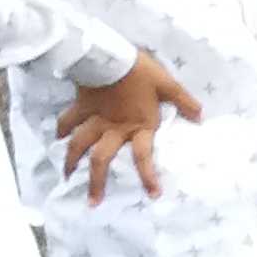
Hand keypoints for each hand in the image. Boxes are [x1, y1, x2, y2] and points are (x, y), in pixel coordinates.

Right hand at [54, 55, 198, 206]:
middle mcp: (114, 128)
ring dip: (71, 162)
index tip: (152, 194)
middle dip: (96, 182)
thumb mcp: (168, 85)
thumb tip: (200, 117)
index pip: (143, 157)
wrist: (107, 54)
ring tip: (67, 177)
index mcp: (138, 126)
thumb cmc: (140, 71)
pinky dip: (61, 130)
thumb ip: (184, 102)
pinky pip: (67, 121)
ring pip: (78, 145)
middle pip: (101, 160)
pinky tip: (57, 139)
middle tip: (93, 202)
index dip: (148, 176)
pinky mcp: (80, 106)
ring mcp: (94, 118)